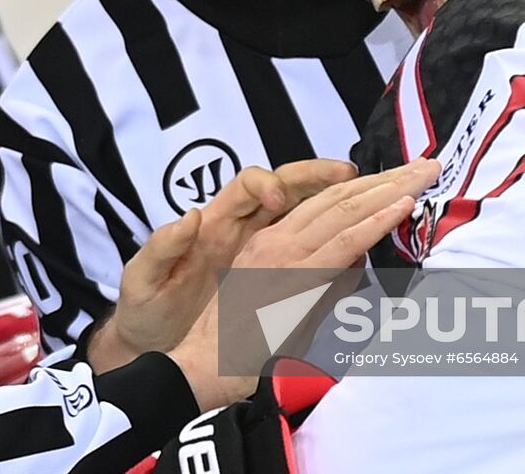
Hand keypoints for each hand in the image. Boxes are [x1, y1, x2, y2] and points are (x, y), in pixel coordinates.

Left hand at [90, 159, 355, 370]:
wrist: (159, 348)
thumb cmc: (149, 311)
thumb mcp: (144, 281)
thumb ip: (163, 249)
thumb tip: (189, 217)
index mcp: (213, 224)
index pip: (247, 187)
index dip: (265, 185)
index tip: (275, 197)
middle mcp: (243, 226)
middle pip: (290, 186)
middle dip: (323, 175)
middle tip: (356, 174)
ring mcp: (264, 246)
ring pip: (310, 209)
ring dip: (343, 196)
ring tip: (380, 187)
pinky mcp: (278, 270)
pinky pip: (316, 242)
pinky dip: (342, 229)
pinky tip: (370, 228)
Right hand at [167, 160, 439, 409]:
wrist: (202, 364)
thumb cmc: (237, 344)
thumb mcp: (287, 306)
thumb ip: (322, 284)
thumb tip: (357, 269)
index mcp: (275, 240)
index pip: (330, 202)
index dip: (370, 187)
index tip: (405, 178)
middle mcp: (279, 237)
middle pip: (342, 197)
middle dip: (388, 179)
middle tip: (425, 165)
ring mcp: (284, 251)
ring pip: (346, 209)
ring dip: (389, 190)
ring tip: (421, 175)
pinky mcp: (293, 272)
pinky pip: (343, 241)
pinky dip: (375, 221)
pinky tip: (400, 207)